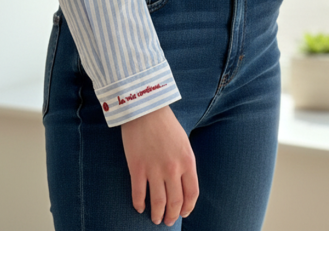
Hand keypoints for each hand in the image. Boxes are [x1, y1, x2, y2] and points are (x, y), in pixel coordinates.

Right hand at [120, 104, 198, 226]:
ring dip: (157, 214)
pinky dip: (139, 204)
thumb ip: (185, 163)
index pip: (192, 194)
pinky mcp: (137, 167)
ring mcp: (154, 169)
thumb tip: (182, 185)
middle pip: (175, 202)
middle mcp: (173, 168)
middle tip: (167, 221)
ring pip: (158, 202)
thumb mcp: (183, 142)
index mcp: (187, 161)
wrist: (145, 108)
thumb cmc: (165, 123)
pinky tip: (139, 207)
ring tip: (155, 219)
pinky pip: (138, 194)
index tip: (183, 213)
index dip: (187, 208)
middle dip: (172, 215)